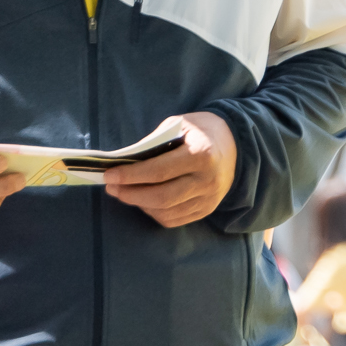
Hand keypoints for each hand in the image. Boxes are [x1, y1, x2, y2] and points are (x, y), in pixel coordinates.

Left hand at [104, 113, 236, 227]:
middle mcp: (207, 180)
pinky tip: (144, 202)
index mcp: (201, 154)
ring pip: (166, 212)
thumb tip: (124, 164)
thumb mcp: (177, 125)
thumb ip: (153, 145)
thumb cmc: (200, 130)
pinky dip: (154, 213)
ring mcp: (209, 198)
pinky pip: (174, 219)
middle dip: (131, 194)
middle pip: (162, 197)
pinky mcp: (206, 209)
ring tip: (125, 194)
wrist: (236, 145)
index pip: (159, 171)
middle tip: (112, 188)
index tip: (109, 176)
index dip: (130, 176)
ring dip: (140, 205)